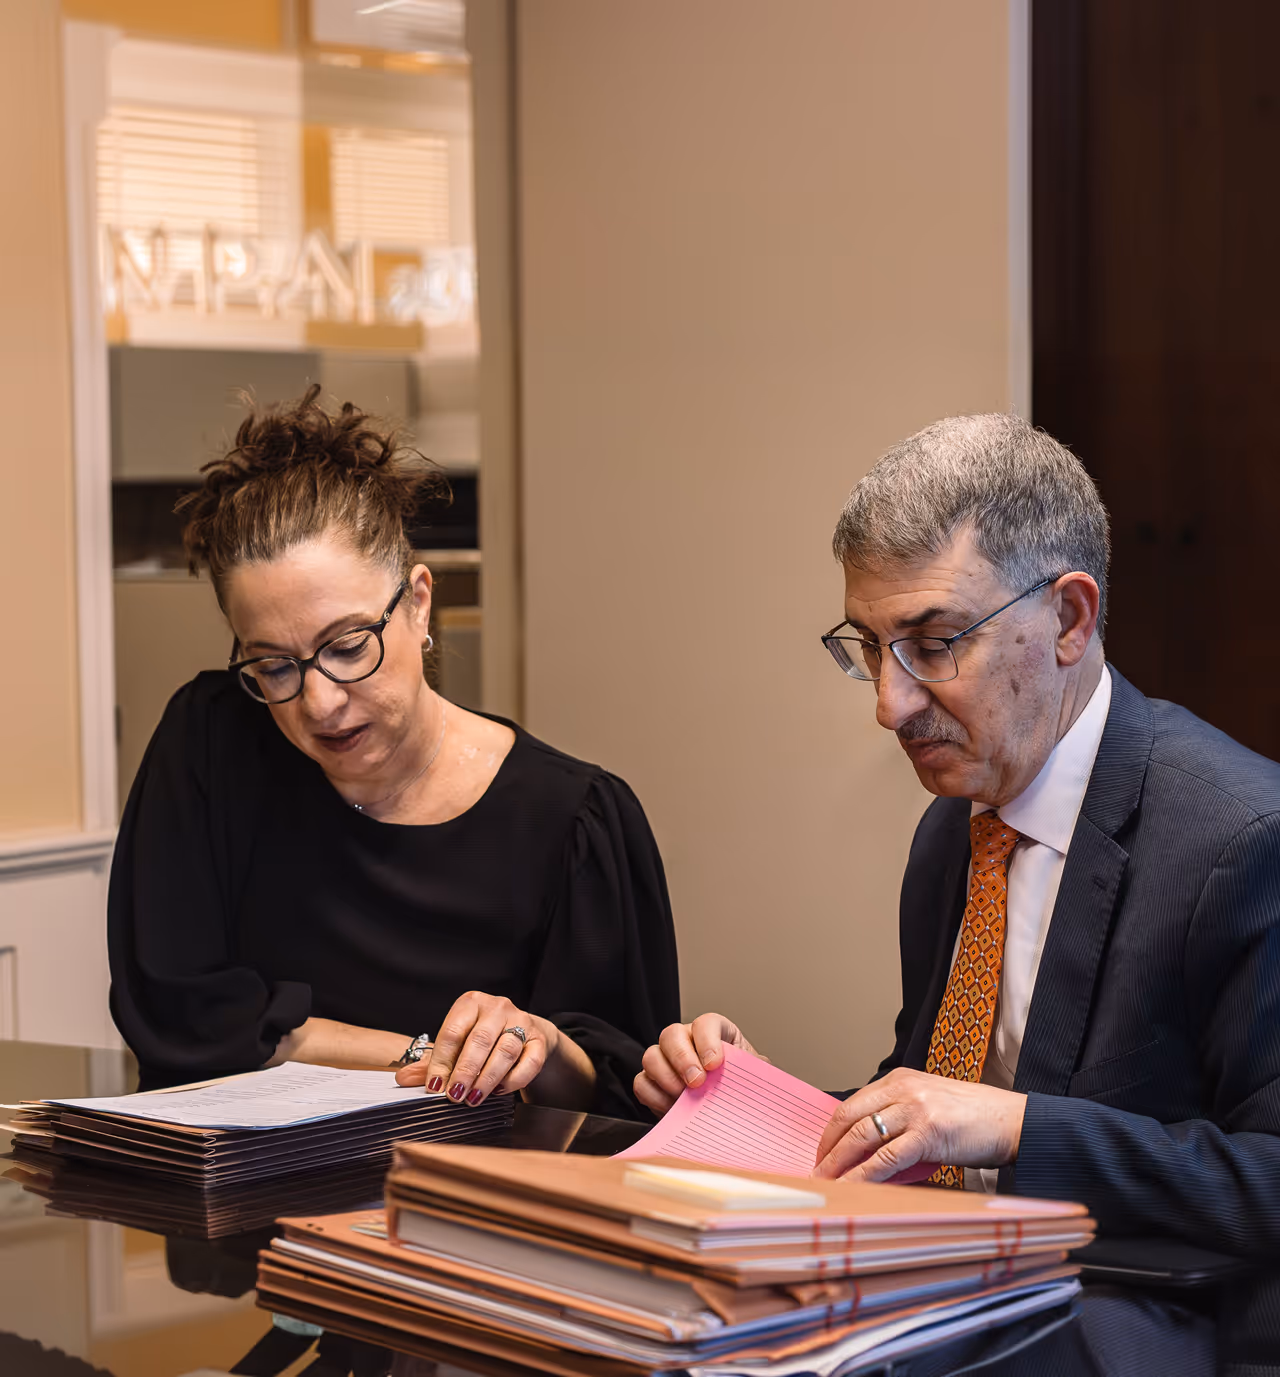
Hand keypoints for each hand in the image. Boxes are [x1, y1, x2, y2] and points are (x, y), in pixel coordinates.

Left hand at [395, 991, 550, 1106]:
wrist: (525, 1034)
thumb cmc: (483, 1040)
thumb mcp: (455, 1046)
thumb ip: (431, 1062)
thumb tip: (404, 1078)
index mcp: (470, 1003)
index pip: (452, 1032)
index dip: (441, 1062)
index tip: (434, 1087)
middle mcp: (497, 1007)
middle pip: (480, 1040)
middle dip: (465, 1072)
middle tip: (455, 1096)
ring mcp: (521, 1021)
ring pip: (505, 1050)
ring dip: (488, 1078)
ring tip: (474, 1099)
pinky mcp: (539, 1039)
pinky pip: (530, 1061)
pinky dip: (515, 1079)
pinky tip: (501, 1091)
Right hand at [633, 1012, 762, 1116]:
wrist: (725, 1114)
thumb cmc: (739, 1090)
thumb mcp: (752, 1079)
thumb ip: (755, 1073)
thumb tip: (762, 1074)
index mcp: (715, 1033)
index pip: (706, 1023)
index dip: (708, 1040)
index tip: (714, 1064)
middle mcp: (686, 1041)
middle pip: (672, 1034)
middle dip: (682, 1059)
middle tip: (696, 1082)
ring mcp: (665, 1060)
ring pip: (651, 1056)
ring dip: (666, 1077)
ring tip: (683, 1098)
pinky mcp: (651, 1083)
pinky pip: (641, 1083)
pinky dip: (654, 1097)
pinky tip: (671, 1108)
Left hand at [812, 1067, 1026, 1181]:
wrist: (1013, 1121)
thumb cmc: (974, 1118)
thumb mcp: (930, 1104)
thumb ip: (900, 1117)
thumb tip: (868, 1149)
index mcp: (900, 1079)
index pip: (853, 1104)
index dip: (832, 1131)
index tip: (822, 1152)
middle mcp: (903, 1089)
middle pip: (849, 1118)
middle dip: (828, 1148)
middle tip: (815, 1171)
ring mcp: (914, 1109)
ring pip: (861, 1137)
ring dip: (838, 1164)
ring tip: (826, 1184)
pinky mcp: (927, 1133)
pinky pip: (885, 1159)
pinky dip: (863, 1176)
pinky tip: (851, 1188)